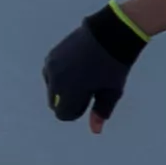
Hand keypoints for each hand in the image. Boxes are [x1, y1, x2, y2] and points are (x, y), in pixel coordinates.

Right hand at [42, 7, 144, 130]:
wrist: (110, 33)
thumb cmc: (115, 65)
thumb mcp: (112, 91)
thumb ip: (101, 111)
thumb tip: (95, 131)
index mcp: (68, 91)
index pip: (64, 115)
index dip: (79, 110)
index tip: (92, 98)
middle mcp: (54, 80)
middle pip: (55, 103)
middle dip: (70, 100)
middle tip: (90, 86)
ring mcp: (50, 66)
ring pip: (53, 89)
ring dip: (65, 88)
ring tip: (85, 75)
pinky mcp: (51, 56)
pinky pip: (51, 74)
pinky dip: (62, 75)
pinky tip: (79, 66)